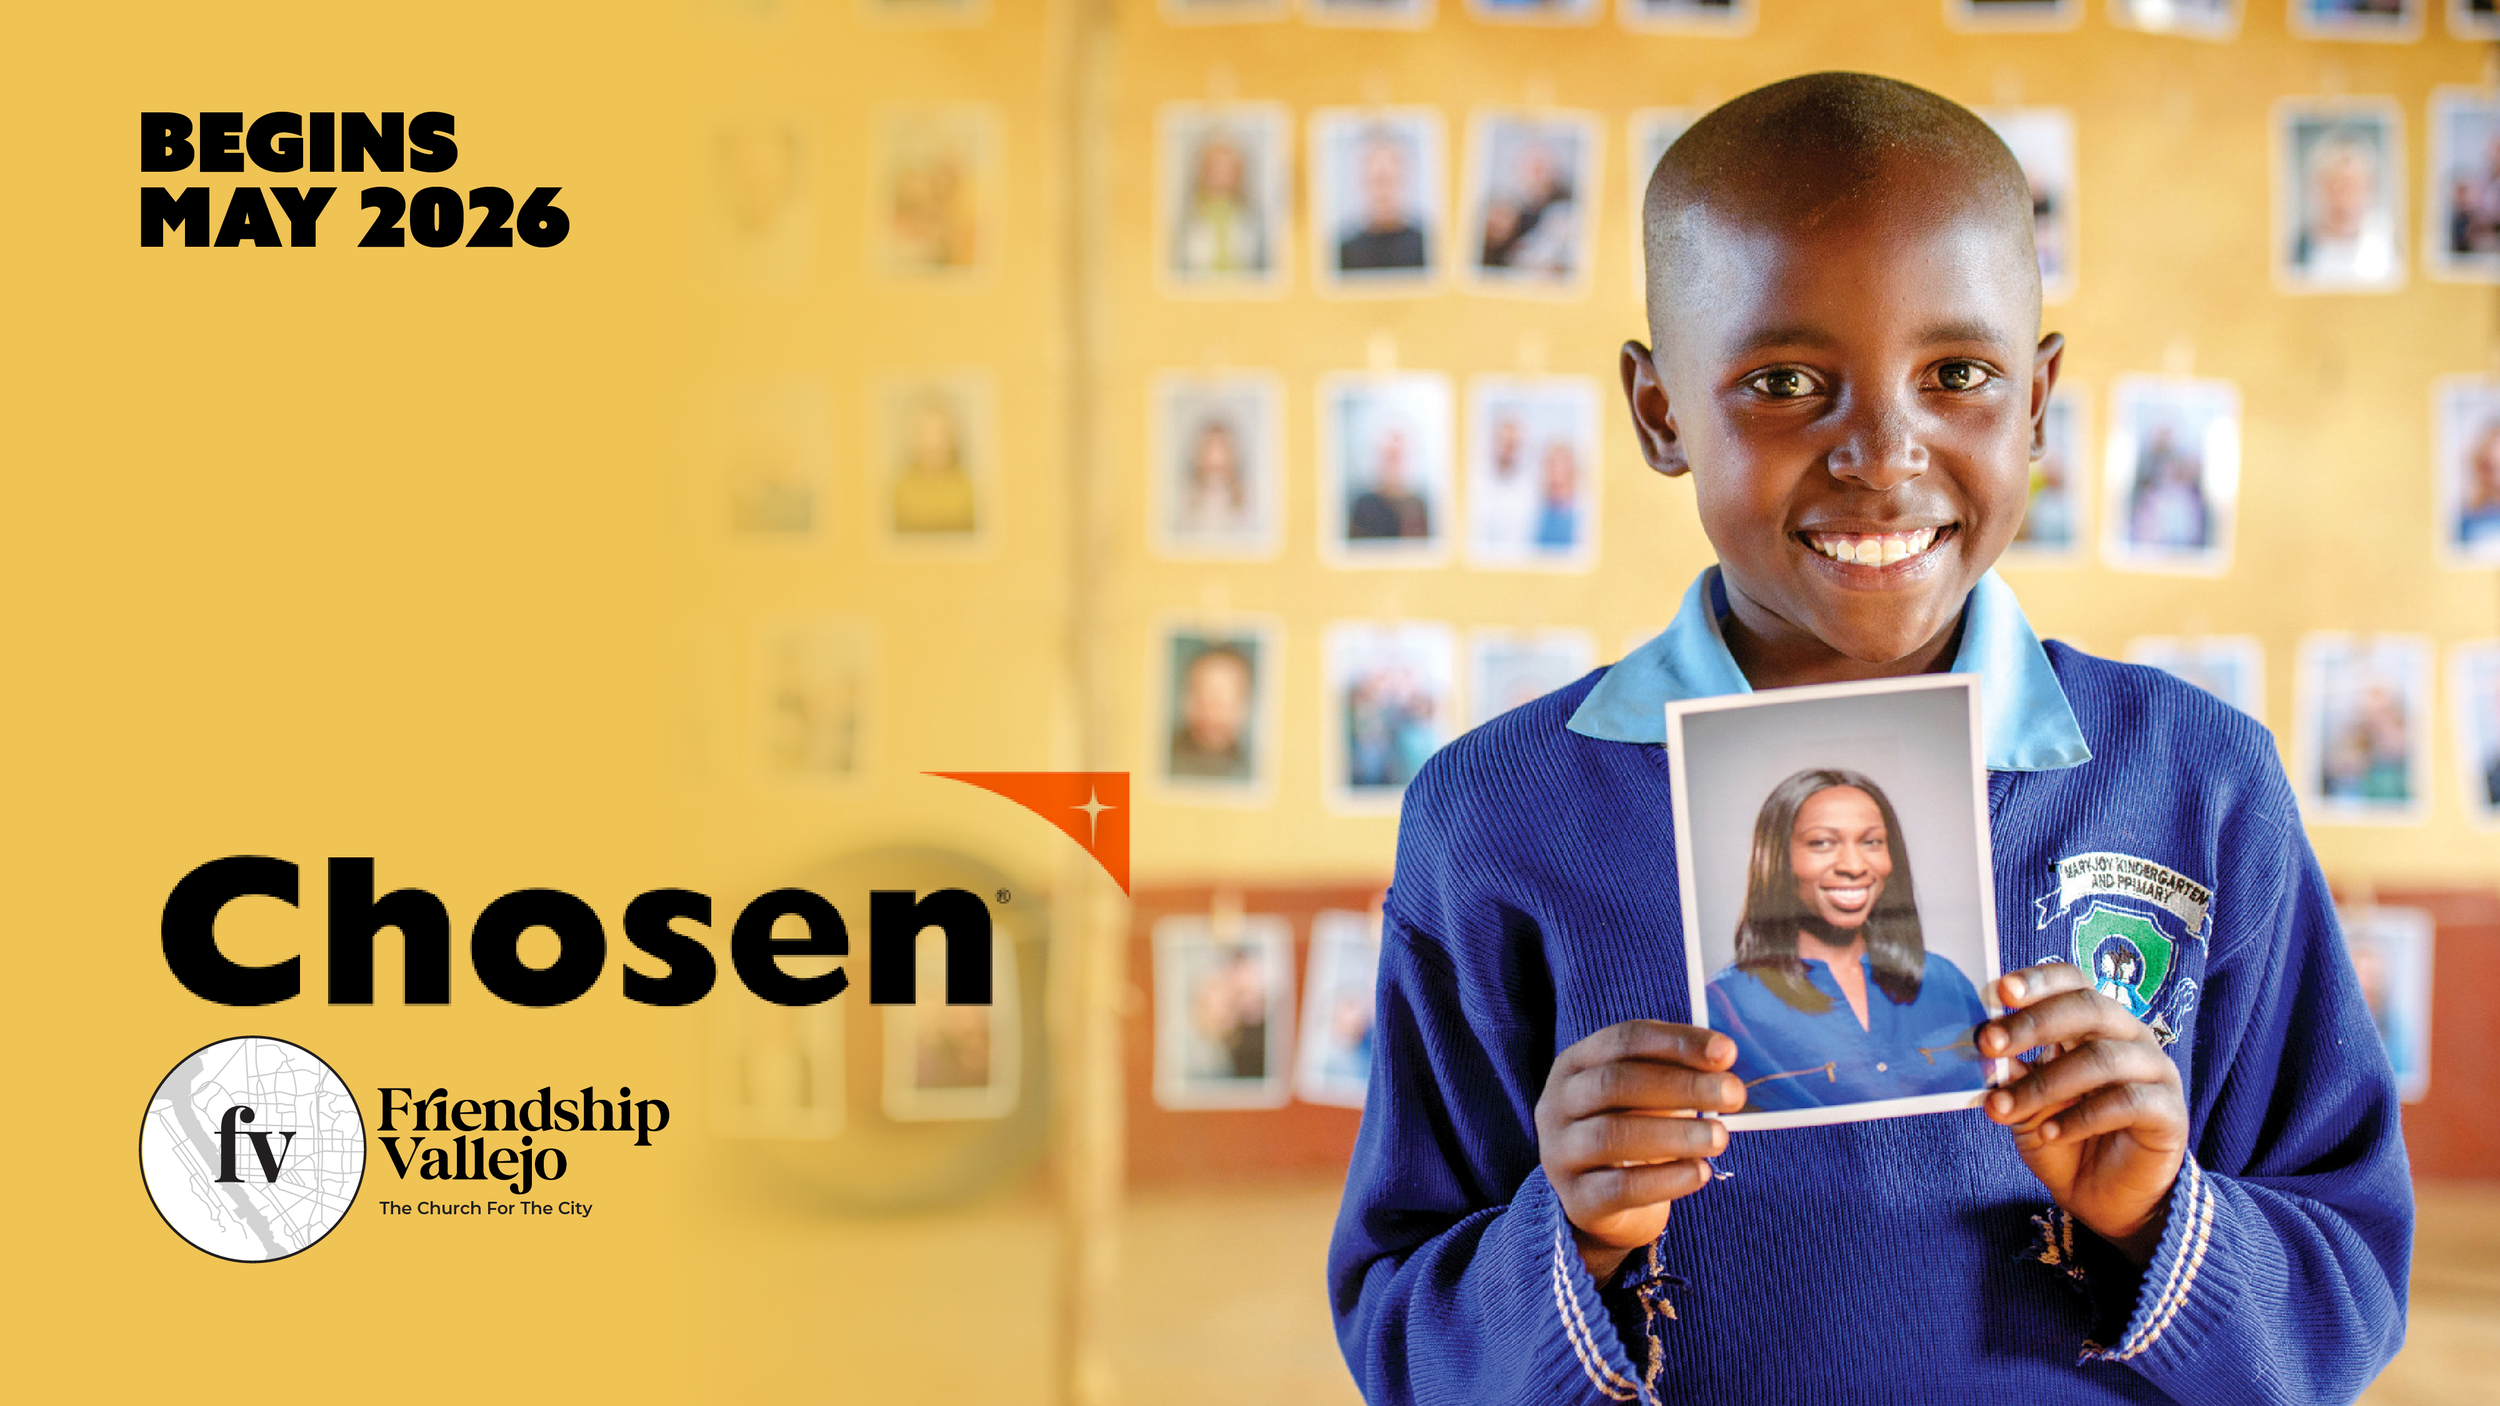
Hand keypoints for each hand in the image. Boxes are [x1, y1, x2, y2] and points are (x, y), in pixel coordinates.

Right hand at [1535, 1020, 1746, 1283]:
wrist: (1604, 1201)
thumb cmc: (1634, 1130)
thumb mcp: (1649, 1095)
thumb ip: (1679, 1073)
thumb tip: (1723, 1058)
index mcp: (1575, 1064)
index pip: (1624, 1039)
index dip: (1677, 1042)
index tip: (1727, 1053)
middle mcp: (1556, 1103)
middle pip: (1615, 1083)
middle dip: (1682, 1085)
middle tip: (1733, 1094)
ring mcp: (1559, 1153)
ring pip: (1612, 1136)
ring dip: (1675, 1134)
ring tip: (1721, 1137)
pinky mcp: (1576, 1200)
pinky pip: (1620, 1188)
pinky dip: (1666, 1180)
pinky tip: (1701, 1173)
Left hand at [1981, 962, 2188, 1265]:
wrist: (2103, 1199)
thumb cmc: (2062, 1137)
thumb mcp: (2024, 1104)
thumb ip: (2010, 1073)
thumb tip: (1986, 1048)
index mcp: (2092, 1022)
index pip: (2072, 982)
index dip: (2038, 981)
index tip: (1999, 991)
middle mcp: (2128, 1036)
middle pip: (2088, 1008)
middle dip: (2032, 1023)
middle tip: (1989, 1044)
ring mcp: (2154, 1071)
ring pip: (2102, 1058)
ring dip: (2045, 1083)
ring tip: (2005, 1109)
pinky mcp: (2169, 1111)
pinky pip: (2125, 1102)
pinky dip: (2080, 1117)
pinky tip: (2048, 1133)